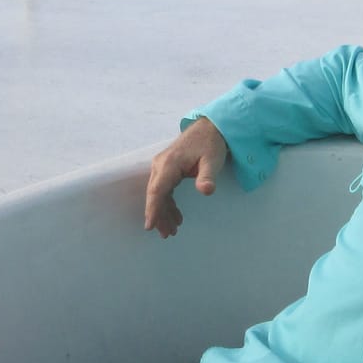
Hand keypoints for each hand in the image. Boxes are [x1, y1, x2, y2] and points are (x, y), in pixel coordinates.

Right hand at [144, 118, 229, 237]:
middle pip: (156, 194)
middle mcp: (161, 165)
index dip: (153, 208)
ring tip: (172, 231)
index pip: (157, 190)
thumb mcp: (212, 160)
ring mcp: (163, 167)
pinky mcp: (168, 170)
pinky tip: (176, 217)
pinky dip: (169, 204)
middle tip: (166, 234)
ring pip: (159, 194)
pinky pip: (165, 190)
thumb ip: (207, 177)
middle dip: (159, 215)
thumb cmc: (211, 144)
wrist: (210, 128)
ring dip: (164, 212)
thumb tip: (206, 191)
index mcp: (170, 164)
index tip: (150, 225)